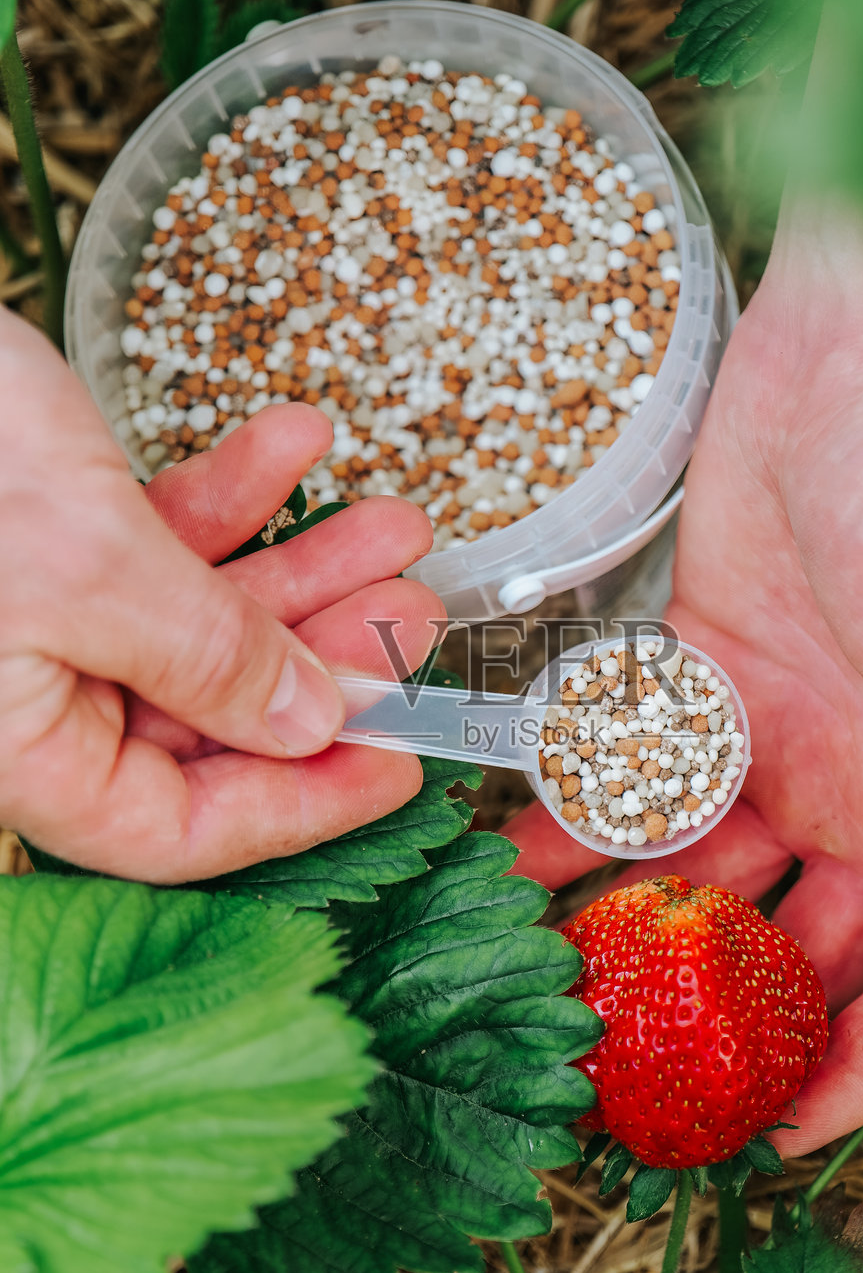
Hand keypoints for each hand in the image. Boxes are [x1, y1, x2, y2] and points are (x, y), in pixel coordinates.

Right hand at [0, 310, 443, 880]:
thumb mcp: (87, 565)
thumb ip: (208, 658)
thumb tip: (312, 723)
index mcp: (22, 752)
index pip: (185, 829)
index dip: (308, 803)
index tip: (407, 762)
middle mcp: (31, 700)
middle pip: (216, 719)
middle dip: (327, 659)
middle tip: (413, 614)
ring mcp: (41, 619)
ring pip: (203, 625)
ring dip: (303, 568)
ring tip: (394, 526)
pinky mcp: (47, 540)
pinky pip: (159, 541)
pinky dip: (231, 493)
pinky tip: (298, 443)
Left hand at [507, 200, 862, 1153]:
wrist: (860, 348)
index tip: (778, 1136)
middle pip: (796, 944)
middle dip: (721, 1010)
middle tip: (627, 1070)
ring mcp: (787, 741)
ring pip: (705, 869)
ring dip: (636, 921)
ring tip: (548, 975)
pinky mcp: (709, 680)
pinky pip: (644, 778)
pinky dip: (590, 819)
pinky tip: (523, 859)